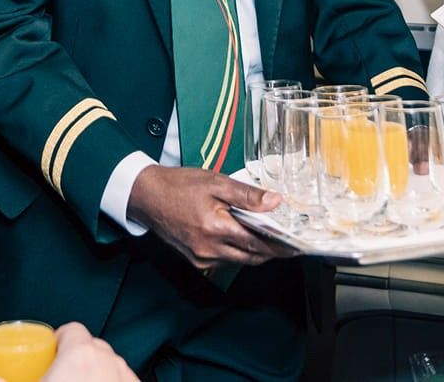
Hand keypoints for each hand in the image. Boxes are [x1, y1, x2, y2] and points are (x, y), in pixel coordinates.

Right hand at [0, 323, 134, 381]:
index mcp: (81, 355)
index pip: (72, 330)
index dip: (58, 340)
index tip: (48, 355)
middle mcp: (110, 364)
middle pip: (93, 348)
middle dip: (77, 360)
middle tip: (59, 379)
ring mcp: (127, 381)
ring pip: (111, 370)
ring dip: (97, 377)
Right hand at [125, 166, 293, 271]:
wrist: (147, 196)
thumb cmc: (178, 186)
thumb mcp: (216, 182)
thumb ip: (247, 195)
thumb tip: (275, 202)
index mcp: (216, 228)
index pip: (257, 244)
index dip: (280, 246)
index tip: (296, 245)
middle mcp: (209, 249)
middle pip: (251, 257)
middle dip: (272, 252)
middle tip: (290, 243)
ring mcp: (201, 258)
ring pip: (238, 260)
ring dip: (255, 252)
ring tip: (270, 238)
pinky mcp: (195, 261)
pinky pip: (224, 260)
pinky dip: (238, 252)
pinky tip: (243, 238)